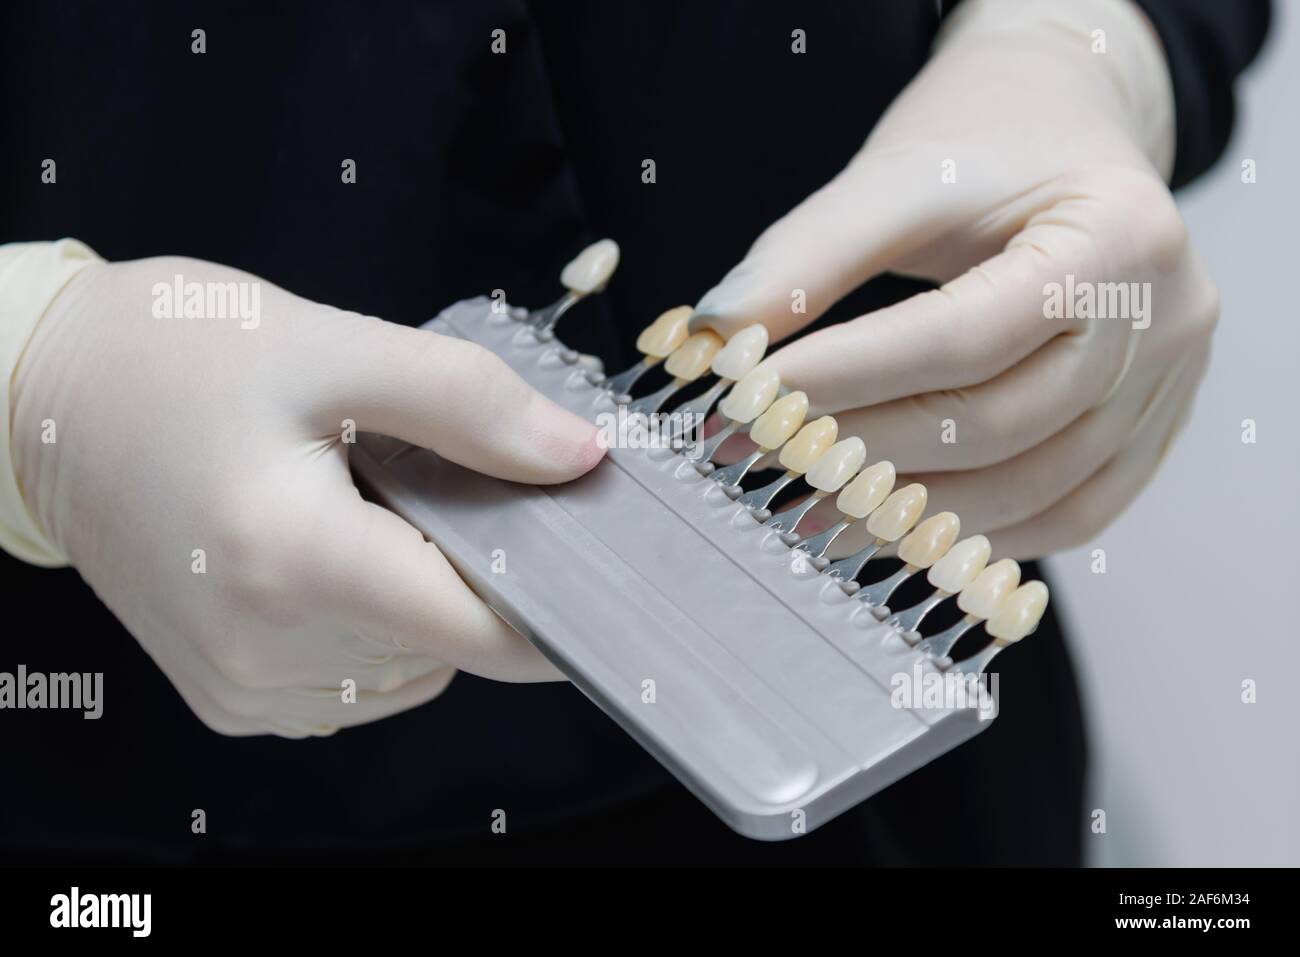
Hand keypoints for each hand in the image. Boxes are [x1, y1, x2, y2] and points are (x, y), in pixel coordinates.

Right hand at [11, 256, 602, 736]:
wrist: (40, 400)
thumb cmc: (176, 357)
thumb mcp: (333, 348)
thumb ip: (469, 405)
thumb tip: (577, 457)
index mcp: (295, 560)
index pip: (483, 630)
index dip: (554, 602)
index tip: (594, 561)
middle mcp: (266, 648)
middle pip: (449, 644)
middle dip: (475, 573)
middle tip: (441, 482)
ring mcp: (243, 685)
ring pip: (410, 670)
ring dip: (422, 601)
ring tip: (367, 510)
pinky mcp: (228, 695)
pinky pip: (355, 686)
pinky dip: (374, 629)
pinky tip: (334, 553)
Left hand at [692, 0, 1216, 558]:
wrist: (1070, 138)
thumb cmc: (987, 147)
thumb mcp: (900, 177)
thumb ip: (810, 256)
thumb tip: (717, 333)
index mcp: (1120, 236)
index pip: (966, 336)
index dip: (850, 376)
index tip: (750, 396)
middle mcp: (1165, 323)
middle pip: (995, 424)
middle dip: (861, 451)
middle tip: (756, 456)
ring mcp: (1167, 391)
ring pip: (1026, 490)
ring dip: (902, 512)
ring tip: (802, 504)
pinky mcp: (1148, 438)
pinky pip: (1059, 516)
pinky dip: (965, 530)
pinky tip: (882, 526)